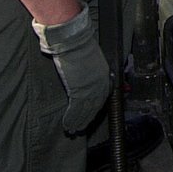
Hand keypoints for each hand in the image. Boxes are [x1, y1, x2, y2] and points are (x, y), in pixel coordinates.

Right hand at [32, 6, 111, 133]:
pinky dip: (71, 118)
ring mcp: (91, 88)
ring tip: (72, 130)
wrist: (74, 41)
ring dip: (78, 122)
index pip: (101, 97)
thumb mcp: (91, 59)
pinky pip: (76, 109)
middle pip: (94, 106)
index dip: (94, 109)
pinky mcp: (80, 90)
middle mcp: (101, 84)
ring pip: (85, 110)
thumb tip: (85, 77)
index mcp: (104, 76)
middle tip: (80, 128)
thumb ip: (91, 71)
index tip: (89, 116)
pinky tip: (68, 124)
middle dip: (86, 118)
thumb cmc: (80, 46)